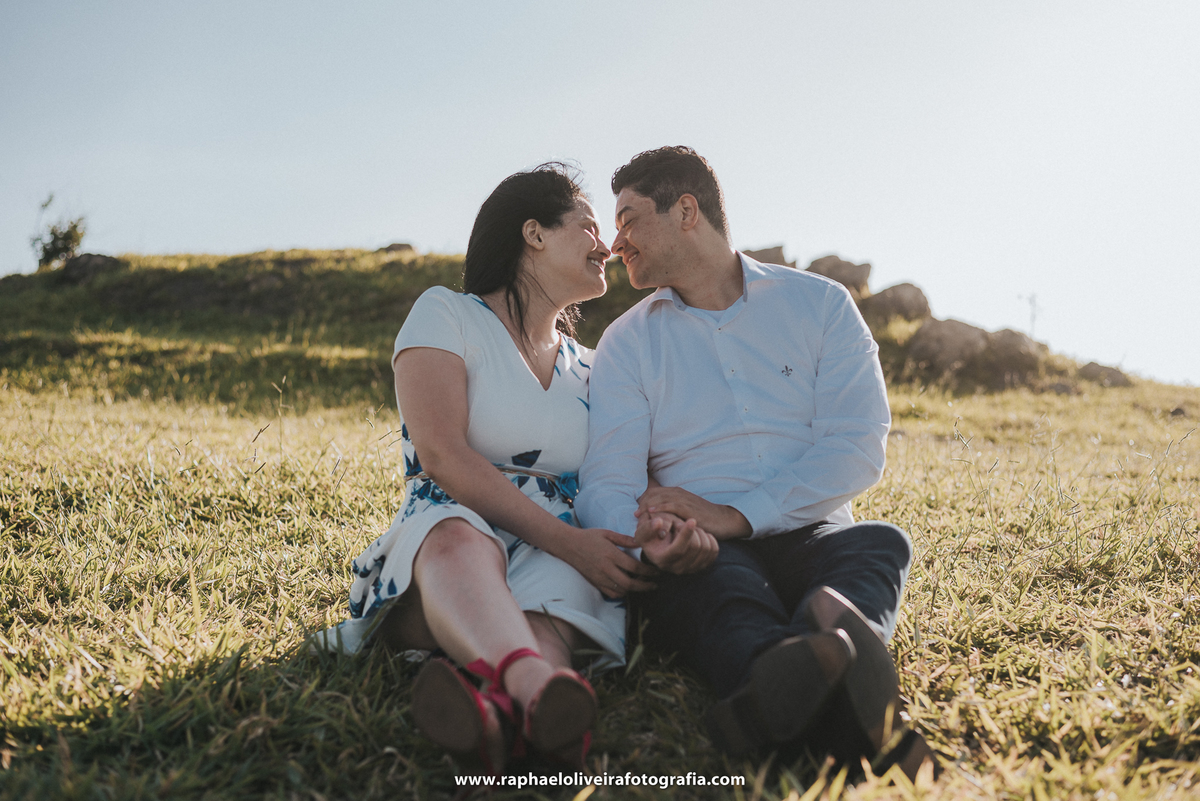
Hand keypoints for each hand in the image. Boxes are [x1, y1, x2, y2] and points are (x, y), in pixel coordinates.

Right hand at [557, 527, 658, 597]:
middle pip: (629, 584)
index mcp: (611, 555)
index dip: (648, 572)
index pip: (634, 567)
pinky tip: (627, 588)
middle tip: (654, 584)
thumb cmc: (588, 536)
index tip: (657, 572)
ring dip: (634, 590)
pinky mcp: (595, 582)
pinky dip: (622, 593)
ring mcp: (600, 578)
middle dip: (645, 586)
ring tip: (642, 585)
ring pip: (621, 591)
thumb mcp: (607, 533)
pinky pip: (611, 593)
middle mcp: (606, 569)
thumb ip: (625, 539)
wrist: (568, 545)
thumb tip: (641, 542)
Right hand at [635, 511, 718, 574]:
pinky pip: (713, 552)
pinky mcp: (701, 566)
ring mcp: (690, 569)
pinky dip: (710, 539)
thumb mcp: (643, 532)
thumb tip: (658, 523)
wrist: (660, 546)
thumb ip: (648, 527)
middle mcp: (677, 569)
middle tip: (684, 523)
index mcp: (662, 560)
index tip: (692, 520)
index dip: (686, 534)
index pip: (678, 549)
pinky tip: (701, 534)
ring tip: (691, 530)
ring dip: (701, 533)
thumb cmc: (650, 537)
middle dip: (693, 530)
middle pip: (695, 547)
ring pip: (706, 548)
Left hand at [636, 486, 751, 538]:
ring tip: (639, 518)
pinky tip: (652, 513)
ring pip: (659, 498)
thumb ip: (671, 512)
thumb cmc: (703, 518)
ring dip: (647, 507)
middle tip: (635, 517)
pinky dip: (660, 509)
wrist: (723, 520)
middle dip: (642, 504)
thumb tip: (656, 520)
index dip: (642, 502)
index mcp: (676, 492)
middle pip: (652, 494)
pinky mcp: (689, 508)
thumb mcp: (684, 512)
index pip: (652, 492)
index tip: (636, 514)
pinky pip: (671, 506)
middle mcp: (678, 493)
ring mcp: (684, 500)